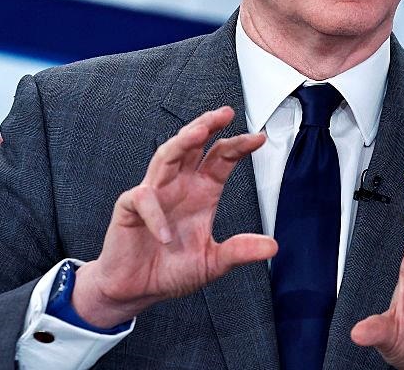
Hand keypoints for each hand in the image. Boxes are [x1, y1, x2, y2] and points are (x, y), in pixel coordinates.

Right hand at [71, 106, 277, 327]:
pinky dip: (155, 213)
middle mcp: (179, 185)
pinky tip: (165, 235)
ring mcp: (154, 193)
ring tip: (198, 132)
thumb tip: (273, 246)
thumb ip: (239, 251)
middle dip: (207, 125)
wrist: (136, 289)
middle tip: (224, 113)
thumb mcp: (212, 262)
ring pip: (167, 156)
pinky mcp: (130, 207)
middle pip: (192, 144)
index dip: (238, 146)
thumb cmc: (170, 270)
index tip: (259, 137)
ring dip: (182, 142)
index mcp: (201, 191)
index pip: (221, 158)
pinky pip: (143, 199)